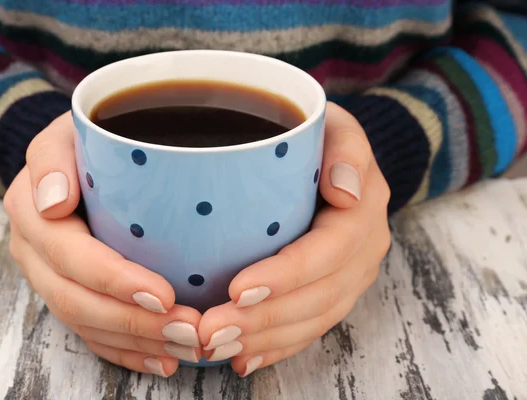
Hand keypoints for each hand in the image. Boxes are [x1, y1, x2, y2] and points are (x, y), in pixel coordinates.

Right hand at [4, 112, 202, 376]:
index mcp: (31, 211)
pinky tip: (161, 358)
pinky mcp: (68, 293)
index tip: (163, 294)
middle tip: (187, 330)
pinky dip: (126, 351)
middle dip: (133, 323)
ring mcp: (50, 277)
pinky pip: (91, 333)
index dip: (114, 281)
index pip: (70, 255)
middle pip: (78, 301)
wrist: (73, 159)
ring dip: (137, 342)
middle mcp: (35, 252)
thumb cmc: (82, 142)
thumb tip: (53, 202)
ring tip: (185, 347)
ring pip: (87, 324)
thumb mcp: (68, 131)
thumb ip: (54, 157)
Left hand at [197, 102, 390, 376]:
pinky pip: (310, 327)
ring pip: (313, 320)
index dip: (287, 275)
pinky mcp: (334, 291)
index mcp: (363, 211)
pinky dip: (277, 347)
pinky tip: (244, 358)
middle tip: (212, 330)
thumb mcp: (333, 124)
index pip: (329, 251)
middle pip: (320, 296)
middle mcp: (363, 250)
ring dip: (264, 339)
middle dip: (265, 319)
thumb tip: (346, 190)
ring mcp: (351, 276)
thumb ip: (345, 148)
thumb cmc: (319, 136)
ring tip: (216, 346)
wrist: (332, 157)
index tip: (238, 288)